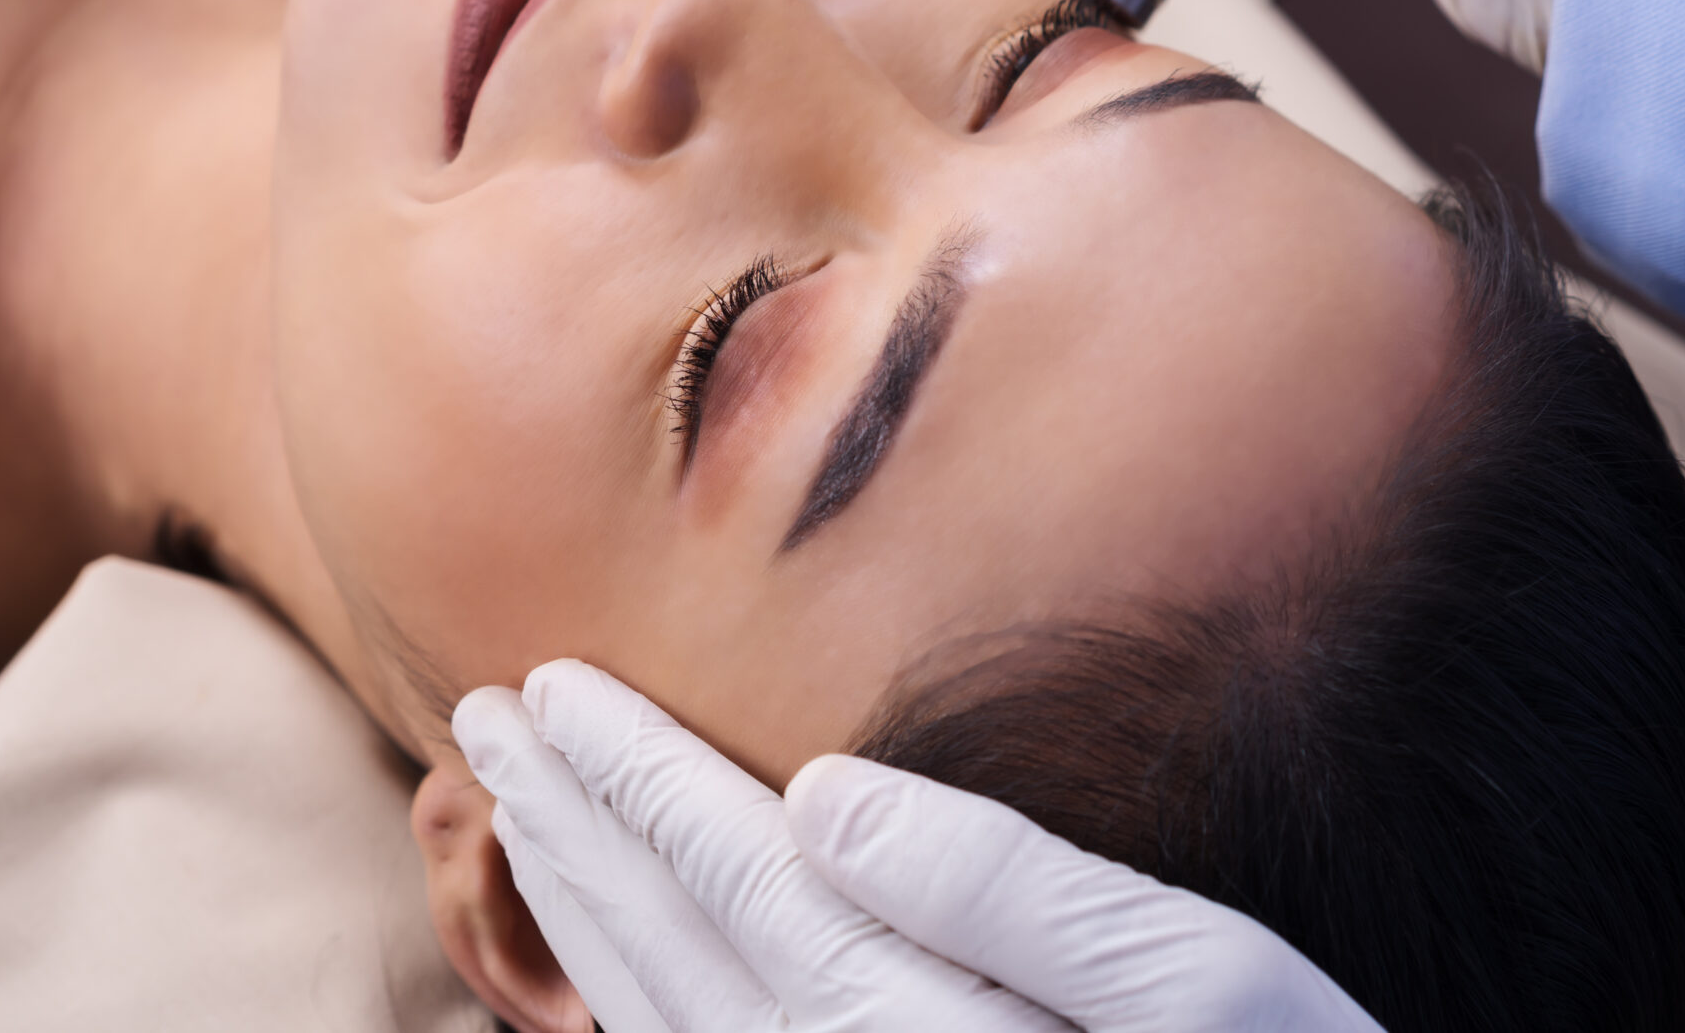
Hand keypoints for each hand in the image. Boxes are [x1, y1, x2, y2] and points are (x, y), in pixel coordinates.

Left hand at [454, 659, 1381, 1032]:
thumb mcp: (1196, 986)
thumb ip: (1006, 891)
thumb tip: (822, 793)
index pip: (737, 881)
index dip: (638, 777)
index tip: (550, 683)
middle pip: (671, 951)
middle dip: (574, 826)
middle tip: (488, 719)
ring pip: (667, 1022)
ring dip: (584, 904)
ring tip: (518, 806)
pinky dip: (635, 1005)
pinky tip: (616, 951)